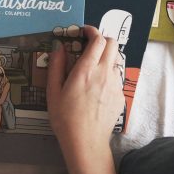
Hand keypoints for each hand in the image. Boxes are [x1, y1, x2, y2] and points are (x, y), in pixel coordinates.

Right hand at [47, 26, 125, 173]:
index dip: (92, 31)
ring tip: (93, 66)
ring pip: (116, 59)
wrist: (85, 142)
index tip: (84, 32)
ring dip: (106, 56)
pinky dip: (109, 72)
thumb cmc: (65, 117)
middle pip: (113, 44)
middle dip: (102, 39)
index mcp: (86, 70)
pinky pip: (117, 76)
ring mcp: (115, 84)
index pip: (98, 40)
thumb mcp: (53, 91)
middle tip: (89, 45)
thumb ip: (56, 65)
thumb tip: (58, 46)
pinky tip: (98, 85)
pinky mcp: (120, 96)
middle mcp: (104, 73)